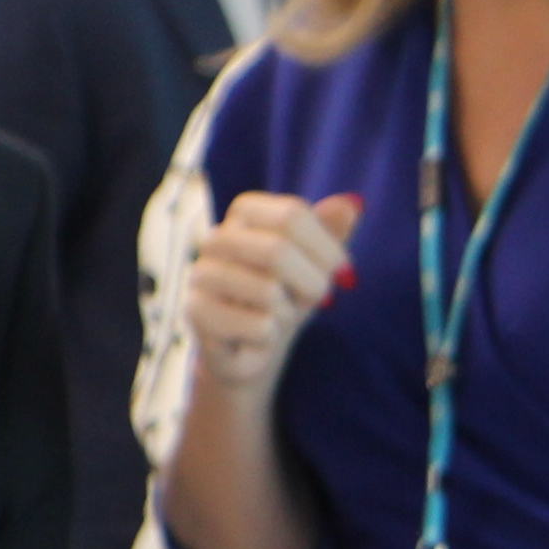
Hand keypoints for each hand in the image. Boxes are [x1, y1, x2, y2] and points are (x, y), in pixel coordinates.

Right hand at [181, 190, 365, 397]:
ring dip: (288, 313)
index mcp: (246, 211)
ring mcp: (201, 274)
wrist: (252, 345)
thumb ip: (333, 232)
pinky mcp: (196, 312)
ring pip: (267, 292)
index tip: (342, 272)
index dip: (326, 248)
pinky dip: (270, 337)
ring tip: (277, 317)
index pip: (291, 215)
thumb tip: (353, 203)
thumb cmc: (287, 295)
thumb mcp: (317, 262)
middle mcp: (217, 237)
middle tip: (317, 300)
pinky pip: (257, 326)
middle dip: (311, 283)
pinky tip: (256, 336)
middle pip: (277, 250)